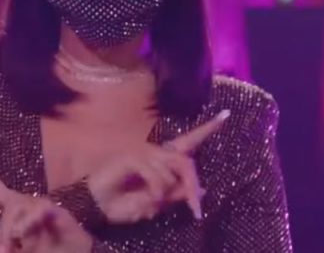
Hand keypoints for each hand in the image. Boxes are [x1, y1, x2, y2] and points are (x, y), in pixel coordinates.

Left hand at [0, 142, 92, 252]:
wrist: (69, 252)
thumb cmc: (39, 247)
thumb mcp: (10, 249)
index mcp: (8, 204)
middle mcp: (20, 199)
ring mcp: (36, 202)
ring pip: (11, 211)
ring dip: (4, 233)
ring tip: (8, 250)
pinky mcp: (53, 209)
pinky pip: (34, 213)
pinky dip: (24, 227)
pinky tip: (25, 240)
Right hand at [86, 110, 229, 223]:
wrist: (97, 207)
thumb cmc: (123, 203)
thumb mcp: (155, 203)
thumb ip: (176, 194)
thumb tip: (201, 188)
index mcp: (162, 162)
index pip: (188, 142)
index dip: (207, 129)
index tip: (227, 115)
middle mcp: (155, 153)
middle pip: (185, 160)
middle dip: (192, 185)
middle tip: (197, 208)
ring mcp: (143, 152)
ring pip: (172, 169)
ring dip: (167, 192)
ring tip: (153, 203)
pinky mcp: (132, 157)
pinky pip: (157, 174)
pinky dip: (156, 190)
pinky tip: (148, 198)